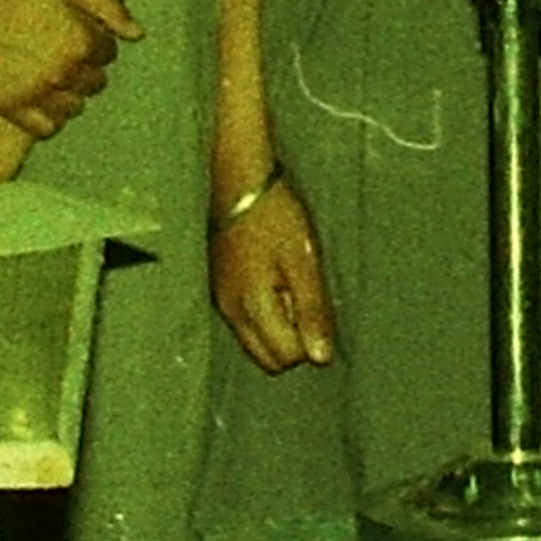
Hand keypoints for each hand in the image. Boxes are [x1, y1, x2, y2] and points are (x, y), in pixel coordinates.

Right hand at [212, 179, 335, 371]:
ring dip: (277, 327)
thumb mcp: (303, 261)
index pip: (286, 356)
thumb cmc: (275, 217)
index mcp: (252, 307)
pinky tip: (273, 281)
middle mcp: (231, 312)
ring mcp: (222, 301)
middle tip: (304, 299)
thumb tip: (320, 358)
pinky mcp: (220, 288)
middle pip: (268, 358)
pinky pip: (245, 321)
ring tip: (289, 287)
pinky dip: (263, 313)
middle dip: (292, 341)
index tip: (315, 305)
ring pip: (255, 341)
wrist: (238, 182)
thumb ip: (311, 310)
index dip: (309, 339)